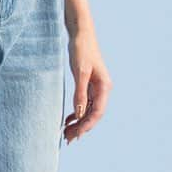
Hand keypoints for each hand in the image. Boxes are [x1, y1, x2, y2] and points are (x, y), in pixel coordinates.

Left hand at [63, 27, 111, 143]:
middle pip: (93, 114)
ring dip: (79, 121)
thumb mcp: (79, 71)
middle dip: (81, 127)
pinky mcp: (88, 83)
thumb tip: (80, 114)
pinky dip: (77, 112)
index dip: (86, 126)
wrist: (81, 32)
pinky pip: (85, 103)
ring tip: (66, 132)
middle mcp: (103, 89)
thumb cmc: (81, 49)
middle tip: (67, 138)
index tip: (75, 135)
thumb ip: (80, 93)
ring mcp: (96, 87)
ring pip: (89, 110)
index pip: (97, 113)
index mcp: (104, 87)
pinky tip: (68, 119)